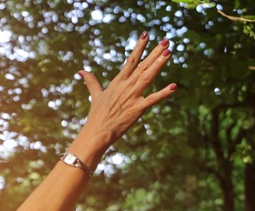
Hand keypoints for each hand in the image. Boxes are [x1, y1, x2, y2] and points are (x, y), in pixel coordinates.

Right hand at [76, 33, 174, 154]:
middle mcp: (126, 86)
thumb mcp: (95, 95)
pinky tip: (173, 86)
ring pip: (148, 76)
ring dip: (159, 64)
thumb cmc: (97, 115)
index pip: (131, 60)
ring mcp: (132, 96)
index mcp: (118, 82)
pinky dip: (163, 93)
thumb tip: (80, 71)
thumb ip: (91, 81)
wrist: (97, 132)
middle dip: (155, 52)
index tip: (146, 35)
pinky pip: (153, 99)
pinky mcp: (137, 109)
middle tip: (166, 40)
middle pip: (143, 65)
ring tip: (169, 52)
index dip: (139, 47)